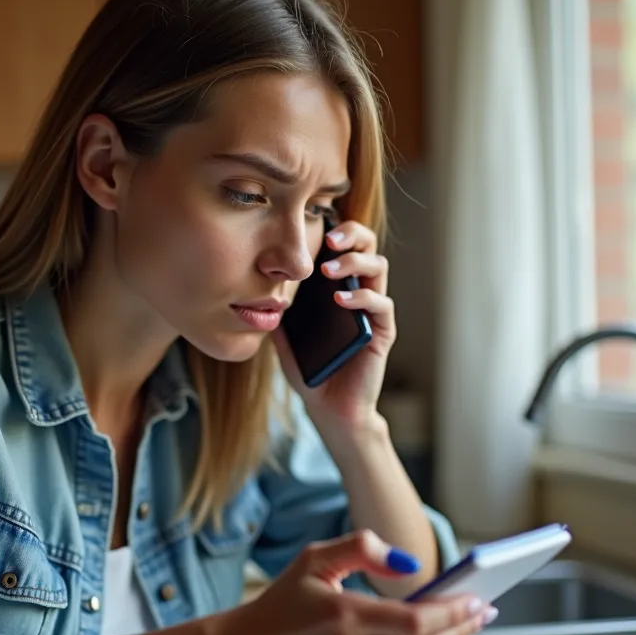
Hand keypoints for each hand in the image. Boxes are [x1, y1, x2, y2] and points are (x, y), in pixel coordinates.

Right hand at [210, 530, 494, 634]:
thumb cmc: (285, 601)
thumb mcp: (314, 559)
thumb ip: (360, 548)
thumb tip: (406, 560)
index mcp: (347, 617)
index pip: (415, 620)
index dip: (453, 612)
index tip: (480, 599)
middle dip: (463, 627)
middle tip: (487, 608)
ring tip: (471, 621)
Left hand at [272, 219, 393, 430]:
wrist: (329, 408)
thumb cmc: (310, 371)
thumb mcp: (284, 337)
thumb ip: (276, 312)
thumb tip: (253, 290)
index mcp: (337, 287)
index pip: (343, 245)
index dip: (333, 230)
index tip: (311, 226)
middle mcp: (359, 292)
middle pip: (367, 246)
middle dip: (351, 234)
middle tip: (330, 239)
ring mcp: (373, 311)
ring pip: (378, 268)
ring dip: (355, 262)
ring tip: (330, 270)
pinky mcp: (382, 332)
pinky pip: (381, 305)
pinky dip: (362, 297)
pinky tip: (339, 300)